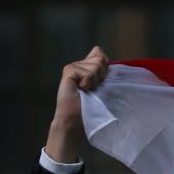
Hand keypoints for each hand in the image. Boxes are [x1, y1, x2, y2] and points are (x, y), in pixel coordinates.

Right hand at [46, 46, 107, 163]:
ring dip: (96, 81)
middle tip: (93, 89)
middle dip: (102, 76)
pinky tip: (81, 90)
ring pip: (96, 66)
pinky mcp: (69, 71)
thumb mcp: (103, 87)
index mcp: (87, 67)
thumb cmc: (92, 107)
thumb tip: (103, 55)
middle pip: (100, 59)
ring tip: (87, 91)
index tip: (100, 82)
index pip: (98, 53)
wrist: (76, 119)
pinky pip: (88, 73)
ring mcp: (73, 67)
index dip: (104, 66)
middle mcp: (79, 65)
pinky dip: (88, 83)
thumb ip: (104, 70)